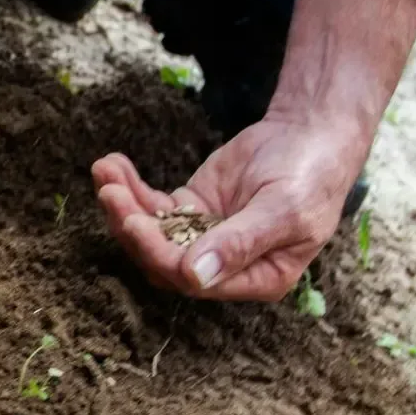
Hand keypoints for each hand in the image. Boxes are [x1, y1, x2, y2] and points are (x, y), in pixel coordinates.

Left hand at [92, 111, 369, 301]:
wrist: (311, 133)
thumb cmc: (310, 176)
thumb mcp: (284, 210)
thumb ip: (240, 243)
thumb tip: (195, 277)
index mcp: (256, 278)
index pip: (194, 281)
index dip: (159, 254)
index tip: (134, 221)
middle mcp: (224, 266)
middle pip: (163, 259)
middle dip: (132, 227)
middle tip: (110, 192)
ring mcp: (202, 236)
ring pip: (151, 233)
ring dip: (123, 205)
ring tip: (104, 172)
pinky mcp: (189, 208)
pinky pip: (152, 206)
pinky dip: (130, 188)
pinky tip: (112, 165)